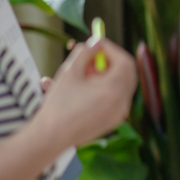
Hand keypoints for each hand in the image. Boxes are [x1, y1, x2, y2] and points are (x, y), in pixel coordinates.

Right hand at [33, 34, 136, 148]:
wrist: (52, 137)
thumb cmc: (58, 104)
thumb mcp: (70, 72)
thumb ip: (85, 53)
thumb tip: (96, 43)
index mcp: (114, 90)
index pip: (125, 61)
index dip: (111, 49)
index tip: (96, 43)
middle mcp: (123, 103)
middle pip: (127, 73)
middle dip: (111, 61)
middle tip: (92, 56)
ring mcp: (120, 114)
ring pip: (121, 85)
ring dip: (107, 74)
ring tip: (83, 74)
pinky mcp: (114, 120)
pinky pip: (116, 98)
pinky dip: (105, 88)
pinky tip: (84, 89)